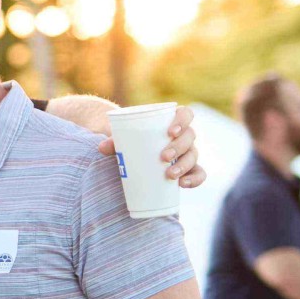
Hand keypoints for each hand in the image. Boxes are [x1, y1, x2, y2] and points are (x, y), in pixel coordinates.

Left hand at [88, 105, 203, 186]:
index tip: (170, 131)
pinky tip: (183, 184)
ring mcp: (187, 153)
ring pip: (194, 156)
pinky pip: (198, 174)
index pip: (186, 114)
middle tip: (163, 157)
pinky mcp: (187, 169)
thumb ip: (113, 141)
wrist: (135, 155)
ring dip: (184, 165)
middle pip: (190, 136)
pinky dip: (194, 179)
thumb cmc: (132, 141)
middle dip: (179, 147)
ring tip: (170, 175)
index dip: (182, 120)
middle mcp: (183, 136)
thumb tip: (101, 147)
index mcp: (172, 121)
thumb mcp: (123, 139)